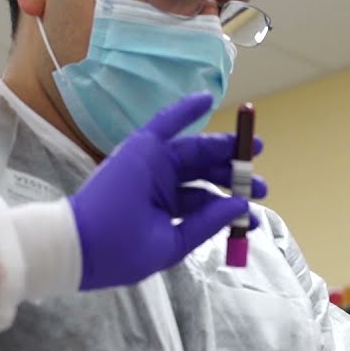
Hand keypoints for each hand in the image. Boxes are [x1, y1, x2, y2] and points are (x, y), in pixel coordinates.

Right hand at [69, 92, 267, 290]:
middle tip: (262, 182)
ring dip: (224, 146)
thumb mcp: (175, 242)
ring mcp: (153, 164)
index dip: (233, 202)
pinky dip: (185, 110)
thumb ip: (208, 223)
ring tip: (253, 144)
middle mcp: (163, 184)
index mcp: (169, 209)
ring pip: (195, 150)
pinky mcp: (142, 148)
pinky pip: (166, 123)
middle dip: (236, 174)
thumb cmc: (125, 251)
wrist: (87, 246)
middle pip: (206, 172)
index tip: (258, 211)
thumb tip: (242, 207)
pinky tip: (207, 99)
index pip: (207, 199)